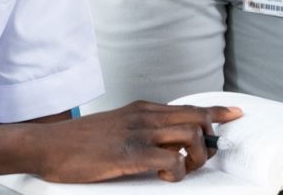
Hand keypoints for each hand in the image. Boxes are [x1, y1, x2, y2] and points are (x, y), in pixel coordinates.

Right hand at [32, 102, 242, 182]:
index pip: (187, 107)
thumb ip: (140, 130)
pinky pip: (169, 160)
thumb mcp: (115, 126)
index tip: (234, 114)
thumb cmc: (77, 141)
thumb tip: (163, 144)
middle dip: (210, 138)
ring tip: (182, 170)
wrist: (47, 144)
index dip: (214, 112)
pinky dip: (176, 170)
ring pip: (188, 136)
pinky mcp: (130, 154)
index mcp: (141, 109)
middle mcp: (144, 116)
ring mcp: (138, 133)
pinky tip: (165, 174)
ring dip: (195, 157)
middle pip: (195, 118)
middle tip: (209, 155)